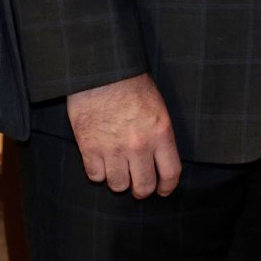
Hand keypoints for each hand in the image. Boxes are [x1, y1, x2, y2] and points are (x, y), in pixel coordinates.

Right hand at [65, 73, 180, 197]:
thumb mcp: (157, 107)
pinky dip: (98, 172)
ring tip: (117, 170)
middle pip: (144, 186)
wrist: (101, 70)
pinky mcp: (89, 147)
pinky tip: (100, 161)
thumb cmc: (131, 84)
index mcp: (160, 133)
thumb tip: (159, 160)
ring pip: (118, 185)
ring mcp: (113, 148)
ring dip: (118, 180)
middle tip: (138, 186)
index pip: (170, 173)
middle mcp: (139, 145)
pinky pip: (95, 176)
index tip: (163, 190)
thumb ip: (160, 135)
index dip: (167, 187)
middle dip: (142, 190)